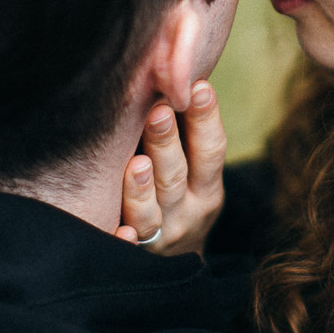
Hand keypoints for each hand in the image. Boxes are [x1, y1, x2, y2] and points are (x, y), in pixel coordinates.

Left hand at [116, 81, 226, 255]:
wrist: (175, 264)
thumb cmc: (180, 197)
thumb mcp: (195, 172)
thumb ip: (187, 132)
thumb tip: (177, 68)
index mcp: (206, 187)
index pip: (211, 150)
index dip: (206, 118)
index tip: (199, 86)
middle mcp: (187, 212)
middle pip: (176, 176)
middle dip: (167, 143)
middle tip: (157, 110)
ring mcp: (160, 236)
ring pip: (151, 212)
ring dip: (142, 188)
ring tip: (137, 164)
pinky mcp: (135, 256)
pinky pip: (128, 249)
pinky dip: (126, 240)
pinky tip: (122, 232)